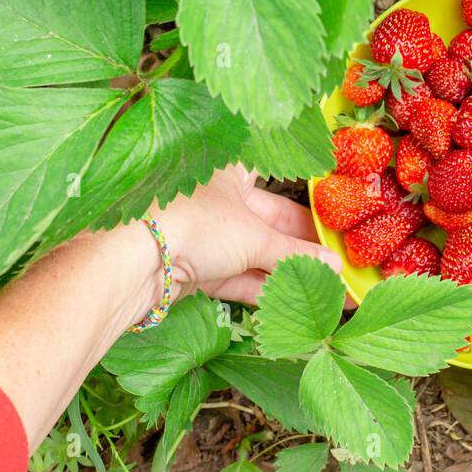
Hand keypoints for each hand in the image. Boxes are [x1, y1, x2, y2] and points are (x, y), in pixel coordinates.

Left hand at [148, 165, 339, 305]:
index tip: (338, 220)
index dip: (307, 201)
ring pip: (255, 252)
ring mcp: (204, 234)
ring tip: (327, 290)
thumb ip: (296, 254)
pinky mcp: (194, 268)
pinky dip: (265, 287)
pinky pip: (238, 275)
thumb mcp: (255, 237)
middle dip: (304, 247)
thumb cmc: (193, 223)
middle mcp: (216, 197)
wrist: (131, 264)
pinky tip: (297, 301)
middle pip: (270, 222)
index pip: (278, 178)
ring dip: (288, 272)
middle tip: (341, 266)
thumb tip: (334, 267)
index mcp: (230, 169)